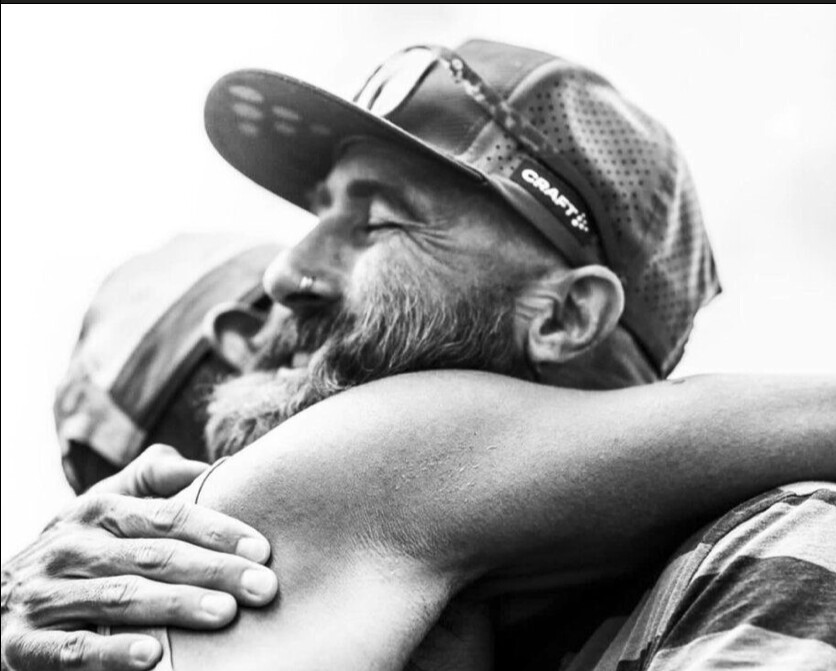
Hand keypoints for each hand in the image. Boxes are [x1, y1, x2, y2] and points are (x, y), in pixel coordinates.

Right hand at [1, 445, 277, 670]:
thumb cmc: (74, 550)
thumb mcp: (101, 507)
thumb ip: (151, 482)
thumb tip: (211, 465)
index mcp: (97, 511)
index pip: (167, 516)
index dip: (218, 531)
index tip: (262, 549)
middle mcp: (71, 547)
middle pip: (153, 556)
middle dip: (213, 571)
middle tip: (263, 587)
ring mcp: (43, 595)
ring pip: (119, 598)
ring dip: (176, 606)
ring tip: (224, 614)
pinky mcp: (21, 643)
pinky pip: (71, 649)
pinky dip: (112, 652)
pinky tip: (153, 655)